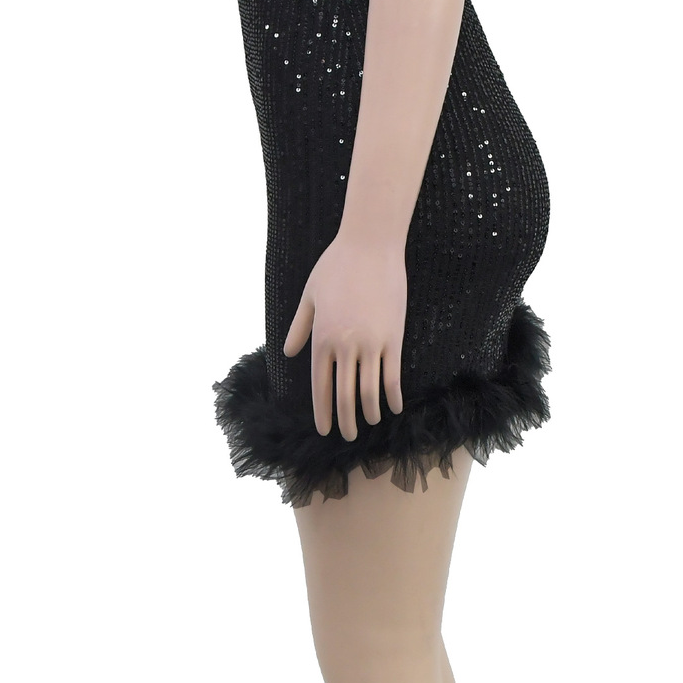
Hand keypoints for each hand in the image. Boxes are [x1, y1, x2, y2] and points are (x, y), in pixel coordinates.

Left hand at [282, 233, 407, 439]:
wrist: (369, 246)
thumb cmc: (335, 266)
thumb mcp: (309, 296)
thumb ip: (300, 327)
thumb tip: (289, 353)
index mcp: (321, 338)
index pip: (320, 386)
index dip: (322, 411)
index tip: (325, 430)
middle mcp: (344, 346)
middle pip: (345, 395)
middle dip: (345, 420)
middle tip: (347, 437)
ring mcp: (370, 344)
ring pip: (370, 391)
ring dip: (369, 412)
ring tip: (369, 423)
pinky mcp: (393, 337)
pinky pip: (392, 375)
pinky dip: (392, 395)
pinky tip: (393, 407)